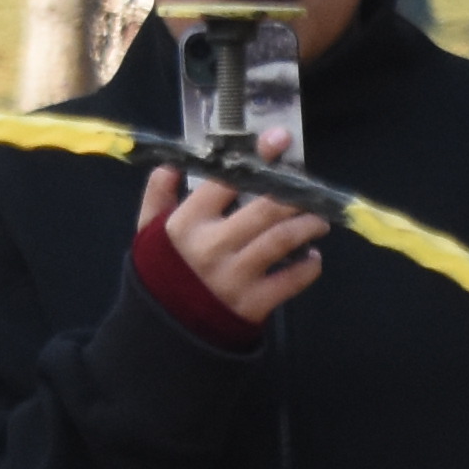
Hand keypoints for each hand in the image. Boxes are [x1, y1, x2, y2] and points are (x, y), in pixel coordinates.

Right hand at [139, 160, 323, 327]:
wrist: (166, 329)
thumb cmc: (162, 273)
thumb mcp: (149, 232)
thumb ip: (157, 197)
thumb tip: (170, 165)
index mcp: (188, 222)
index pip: (226, 180)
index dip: (258, 157)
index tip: (281, 139)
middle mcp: (213, 245)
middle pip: (265, 209)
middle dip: (295, 196)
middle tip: (310, 192)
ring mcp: (235, 275)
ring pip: (282, 240)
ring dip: (307, 227)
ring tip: (319, 223)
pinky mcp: (253, 303)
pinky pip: (290, 281)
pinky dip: (308, 267)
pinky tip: (313, 258)